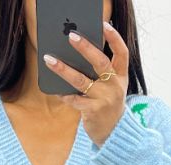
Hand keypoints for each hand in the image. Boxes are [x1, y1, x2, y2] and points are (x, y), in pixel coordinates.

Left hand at [42, 21, 128, 146]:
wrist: (114, 134)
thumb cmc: (108, 105)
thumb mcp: (112, 88)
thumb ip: (102, 73)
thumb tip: (76, 54)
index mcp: (121, 77)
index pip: (122, 53)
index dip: (114, 38)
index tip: (104, 25)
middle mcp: (114, 86)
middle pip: (100, 62)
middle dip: (85, 47)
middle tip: (71, 36)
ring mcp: (104, 99)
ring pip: (81, 80)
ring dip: (63, 69)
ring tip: (49, 59)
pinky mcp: (93, 111)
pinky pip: (74, 99)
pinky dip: (64, 94)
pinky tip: (55, 89)